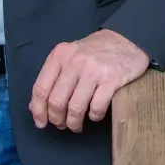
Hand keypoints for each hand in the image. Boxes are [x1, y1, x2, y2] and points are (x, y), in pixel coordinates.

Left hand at [29, 29, 149, 130]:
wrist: (128, 38)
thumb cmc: (96, 51)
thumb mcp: (70, 56)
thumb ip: (54, 77)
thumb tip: (36, 106)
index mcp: (60, 55)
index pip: (41, 88)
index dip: (38, 110)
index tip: (41, 123)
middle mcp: (74, 61)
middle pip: (56, 101)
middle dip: (57, 119)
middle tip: (62, 124)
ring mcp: (93, 70)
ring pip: (75, 107)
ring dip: (74, 123)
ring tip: (76, 125)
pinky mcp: (112, 79)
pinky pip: (96, 107)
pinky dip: (93, 116)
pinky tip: (95, 114)